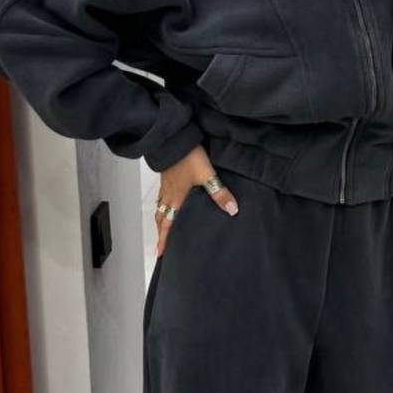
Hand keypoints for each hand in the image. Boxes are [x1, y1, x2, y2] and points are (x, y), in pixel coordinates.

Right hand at [154, 144, 238, 258]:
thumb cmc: (188, 158)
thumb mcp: (207, 175)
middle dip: (161, 232)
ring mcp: (166, 185)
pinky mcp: (167, 176)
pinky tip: (170, 202)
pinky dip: (164, 204)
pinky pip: (163, 195)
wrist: (174, 138)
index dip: (164, 240)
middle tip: (161, 245)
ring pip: (161, 207)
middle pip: (161, 218)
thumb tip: (232, 211)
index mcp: (176, 199)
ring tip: (165, 227)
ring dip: (162, 219)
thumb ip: (219, 193)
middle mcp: (168, 195)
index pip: (167, 224)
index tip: (160, 254)